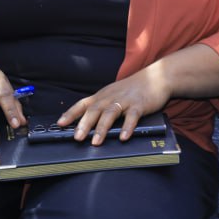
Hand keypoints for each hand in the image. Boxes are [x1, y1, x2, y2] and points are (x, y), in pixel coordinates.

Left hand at [57, 67, 171, 144]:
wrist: (157, 77)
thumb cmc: (133, 89)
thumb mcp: (113, 94)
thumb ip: (101, 106)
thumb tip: (85, 125)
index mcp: (103, 96)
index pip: (83, 104)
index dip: (71, 113)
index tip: (60, 124)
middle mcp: (111, 97)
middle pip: (95, 110)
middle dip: (84, 124)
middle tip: (77, 138)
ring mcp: (126, 100)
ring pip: (111, 113)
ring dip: (102, 128)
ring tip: (96, 142)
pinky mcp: (140, 105)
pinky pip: (132, 116)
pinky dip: (127, 127)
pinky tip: (123, 137)